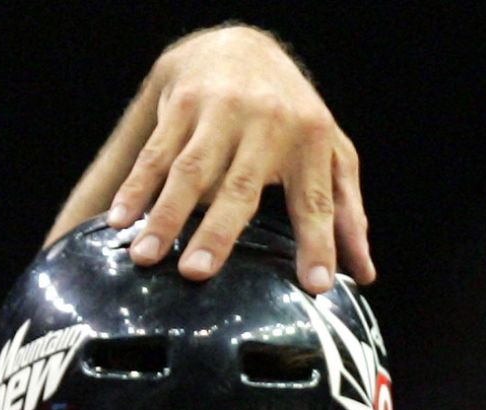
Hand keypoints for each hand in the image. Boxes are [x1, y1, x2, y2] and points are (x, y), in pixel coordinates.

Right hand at [111, 25, 370, 290]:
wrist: (243, 46)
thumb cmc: (293, 118)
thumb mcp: (330, 157)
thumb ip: (346, 214)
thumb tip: (364, 273)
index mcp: (310, 141)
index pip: (317, 203)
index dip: (319, 245)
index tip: (318, 287)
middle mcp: (265, 122)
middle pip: (240, 187)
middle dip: (218, 231)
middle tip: (199, 273)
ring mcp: (219, 110)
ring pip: (189, 170)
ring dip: (165, 215)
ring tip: (146, 256)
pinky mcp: (181, 104)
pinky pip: (155, 152)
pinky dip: (136, 187)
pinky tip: (121, 220)